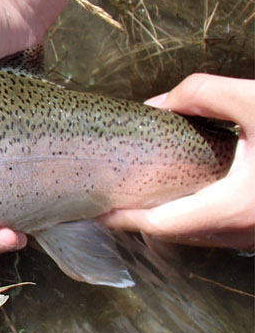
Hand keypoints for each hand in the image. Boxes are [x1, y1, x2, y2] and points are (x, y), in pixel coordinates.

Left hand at [100, 74, 254, 250]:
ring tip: (138, 197)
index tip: (94, 210)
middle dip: (137, 220)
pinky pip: (215, 231)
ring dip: (164, 220)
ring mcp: (251, 235)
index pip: (156, 225)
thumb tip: (159, 103)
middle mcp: (237, 231)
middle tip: (110, 200)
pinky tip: (185, 196)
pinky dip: (190, 218)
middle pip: (171, 235)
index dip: (121, 219)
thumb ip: (205, 95)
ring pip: (195, 236)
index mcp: (230, 208)